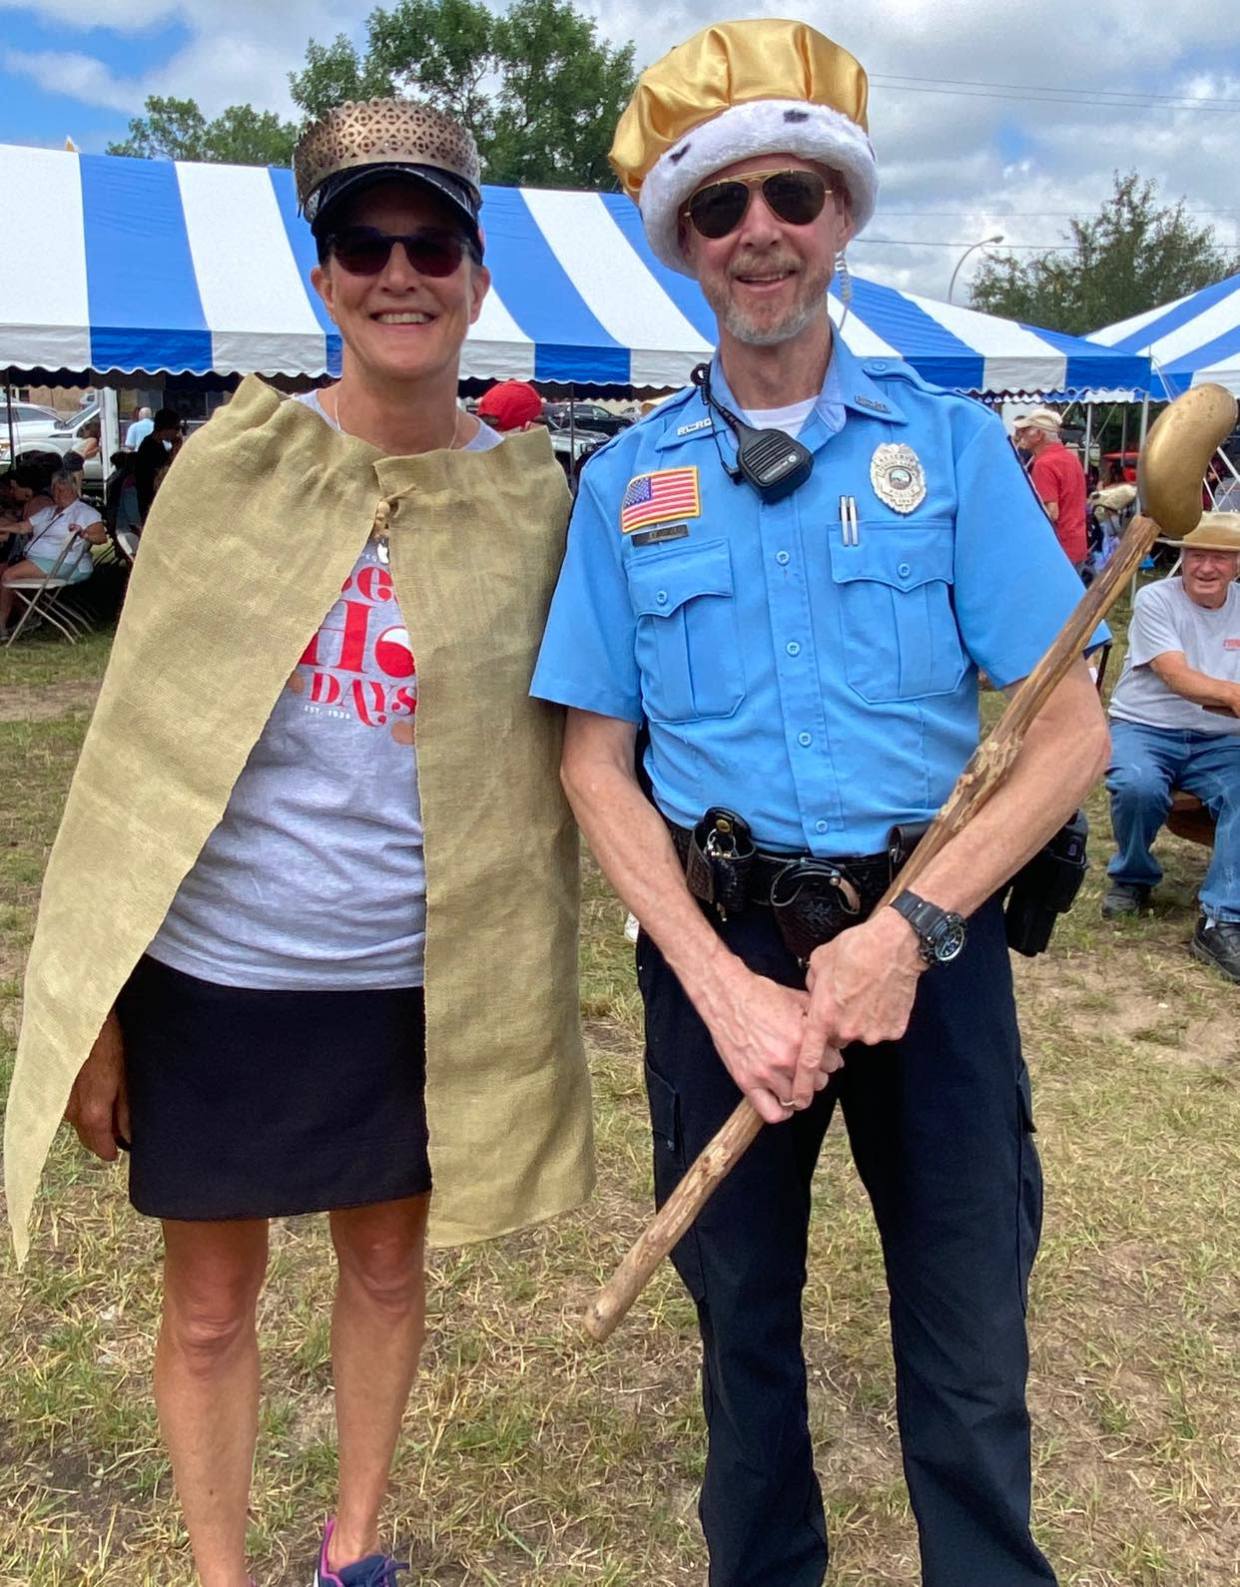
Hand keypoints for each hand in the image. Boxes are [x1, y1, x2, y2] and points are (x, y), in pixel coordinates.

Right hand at [63, 1009, 129, 1160]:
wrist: (86, 1024)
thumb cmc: (112, 1048)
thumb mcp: (127, 1081)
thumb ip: (127, 1112)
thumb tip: (130, 1136)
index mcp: (93, 1113)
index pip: (99, 1146)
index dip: (111, 1151)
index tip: (120, 1152)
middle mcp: (73, 1112)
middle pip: (87, 1138)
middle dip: (102, 1141)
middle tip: (119, 1135)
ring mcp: (64, 1101)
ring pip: (78, 1124)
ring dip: (93, 1125)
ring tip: (112, 1116)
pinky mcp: (59, 1090)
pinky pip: (72, 1110)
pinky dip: (84, 1112)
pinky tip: (98, 1101)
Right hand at [702, 965, 837, 1123]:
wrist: (727, 996)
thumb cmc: (760, 995)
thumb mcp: (798, 999)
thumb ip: (819, 1020)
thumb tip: (834, 1035)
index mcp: (802, 1038)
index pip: (833, 1063)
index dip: (829, 1057)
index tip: (823, 1056)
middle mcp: (786, 1059)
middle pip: (819, 1082)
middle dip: (817, 1074)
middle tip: (808, 1066)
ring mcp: (766, 1073)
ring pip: (798, 1099)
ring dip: (800, 1091)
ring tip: (795, 1080)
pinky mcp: (747, 1082)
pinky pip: (771, 1112)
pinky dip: (781, 1112)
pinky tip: (783, 1101)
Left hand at [801, 909, 925, 1069]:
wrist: (894, 944)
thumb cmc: (854, 949)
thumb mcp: (818, 963)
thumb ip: (812, 988)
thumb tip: (814, 997)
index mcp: (824, 1017)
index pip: (808, 1059)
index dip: (801, 1083)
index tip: (797, 1100)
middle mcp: (847, 1031)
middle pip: (837, 1039)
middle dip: (837, 1026)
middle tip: (845, 999)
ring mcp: (873, 1032)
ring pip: (861, 1033)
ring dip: (860, 1019)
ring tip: (865, 991)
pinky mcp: (895, 1029)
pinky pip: (882, 1028)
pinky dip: (880, 1016)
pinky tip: (882, 995)